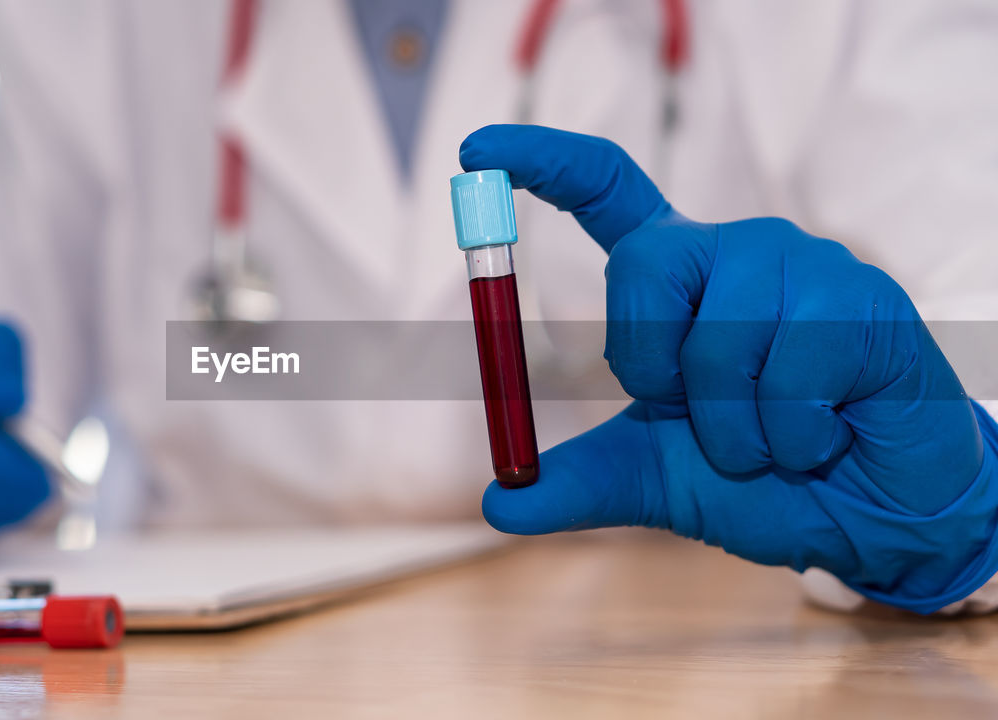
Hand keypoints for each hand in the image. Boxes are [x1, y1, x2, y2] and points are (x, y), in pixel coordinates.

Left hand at [461, 124, 997, 613]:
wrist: (874, 511)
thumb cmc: (766, 478)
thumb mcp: (658, 483)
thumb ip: (580, 485)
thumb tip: (498, 501)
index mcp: (675, 280)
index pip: (605, 190)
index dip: (542, 163)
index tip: (477, 150)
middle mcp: (730, 253)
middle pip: (643, 264)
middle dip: (652, 366)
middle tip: (701, 419)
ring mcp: (798, 266)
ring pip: (718, 339)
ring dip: (734, 430)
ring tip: (777, 441)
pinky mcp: (859, 297)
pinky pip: (790, 373)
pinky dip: (791, 437)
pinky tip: (825, 434)